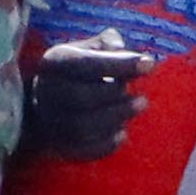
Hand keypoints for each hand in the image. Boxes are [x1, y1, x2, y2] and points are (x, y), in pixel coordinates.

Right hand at [14, 33, 146, 168]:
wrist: (45, 104)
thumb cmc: (78, 72)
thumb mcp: (87, 50)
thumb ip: (106, 44)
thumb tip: (119, 45)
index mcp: (55, 63)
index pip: (85, 64)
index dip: (119, 64)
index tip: (150, 64)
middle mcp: (48, 92)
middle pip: (81, 98)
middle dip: (116, 97)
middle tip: (142, 98)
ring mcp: (51, 121)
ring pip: (81, 127)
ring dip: (115, 118)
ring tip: (138, 107)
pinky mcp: (60, 145)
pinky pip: (82, 150)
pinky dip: (106, 144)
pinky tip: (121, 133)